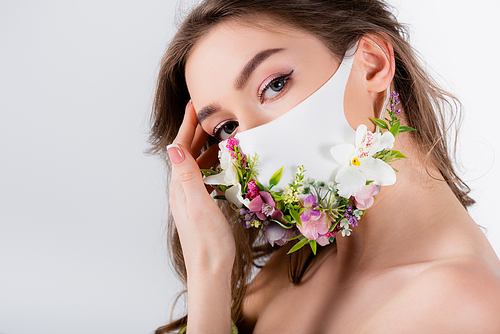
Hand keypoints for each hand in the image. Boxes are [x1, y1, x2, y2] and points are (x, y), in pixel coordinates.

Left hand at [167, 101, 235, 273]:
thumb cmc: (208, 242)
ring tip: (218, 133)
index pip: (181, 147)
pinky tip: (222, 165)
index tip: (194, 105)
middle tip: (208, 113)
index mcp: (180, 186)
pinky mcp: (200, 206)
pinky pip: (204, 177)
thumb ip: (187, 176)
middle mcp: (182, 189)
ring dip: (204, 146)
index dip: (187, 125)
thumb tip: (172, 146)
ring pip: (196, 164)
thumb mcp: (198, 205)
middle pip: (187, 153)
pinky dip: (212, 164)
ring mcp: (190, 198)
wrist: (210, 271)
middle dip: (195, 131)